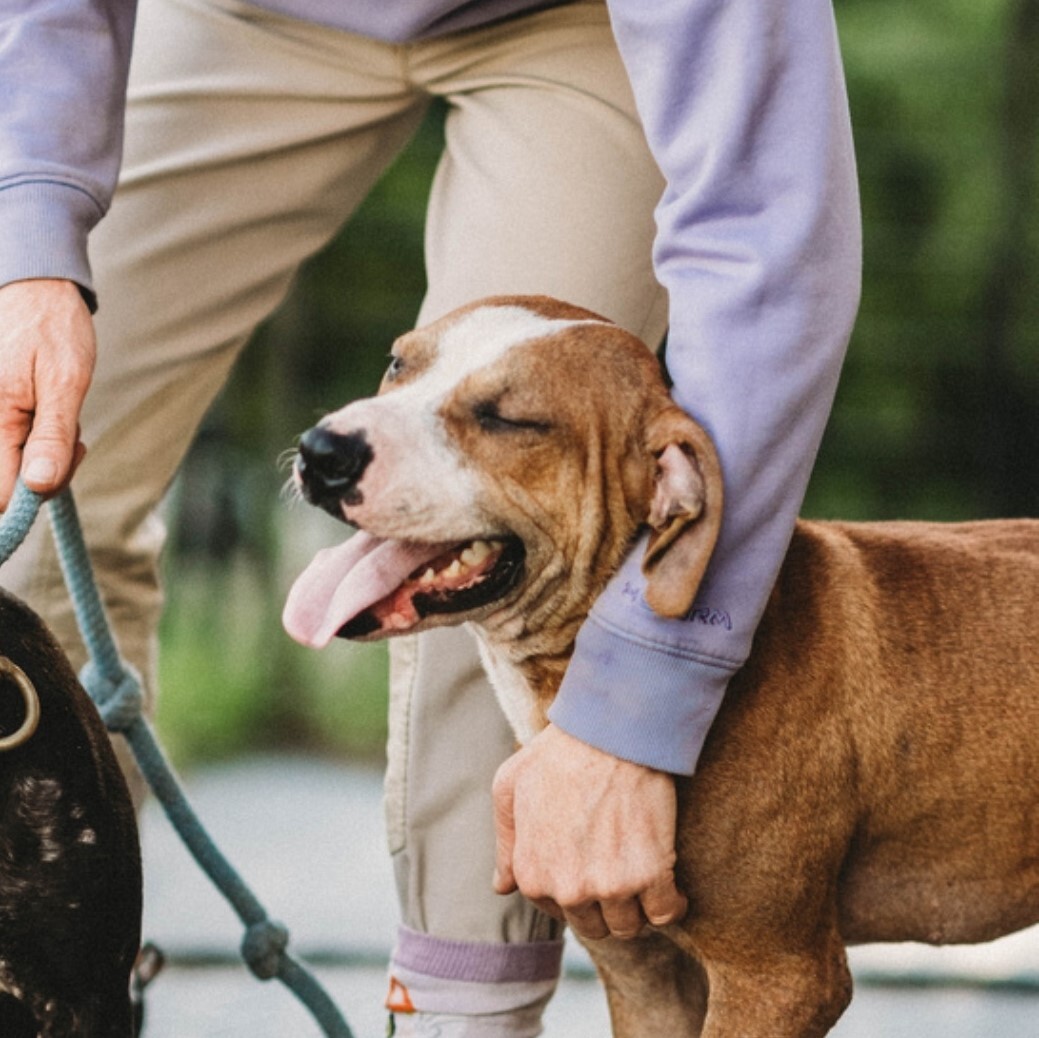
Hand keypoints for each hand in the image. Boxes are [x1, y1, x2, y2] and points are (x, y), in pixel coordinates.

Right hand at [0, 279, 94, 509]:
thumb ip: (52, 437)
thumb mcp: (66, 382)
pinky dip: (33, 437)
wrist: (33, 285)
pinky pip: (10, 442)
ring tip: (58, 413)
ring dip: (42, 452)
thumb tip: (38, 486)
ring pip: (11, 464)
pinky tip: (46, 413)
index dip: (35, 494)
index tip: (63, 463)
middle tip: (71, 435)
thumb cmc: (53, 327)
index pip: (0, 495)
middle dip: (45, 469)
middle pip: (6, 485)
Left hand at [492, 724, 686, 940]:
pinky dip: (672, 904)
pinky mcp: (651, 875)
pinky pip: (666, 912)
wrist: (610, 732)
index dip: (573, 890)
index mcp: (534, 875)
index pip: (557, 910)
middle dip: (603, 905)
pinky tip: (670, 886)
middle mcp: (569, 890)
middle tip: (616, 871)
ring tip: (642, 878)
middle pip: (594, 925)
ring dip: (636, 907)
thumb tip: (503, 885)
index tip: (588, 867)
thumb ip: (506, 841)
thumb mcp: (511, 787)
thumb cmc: (558, 753)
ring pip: (629, 925)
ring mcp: (611, 886)